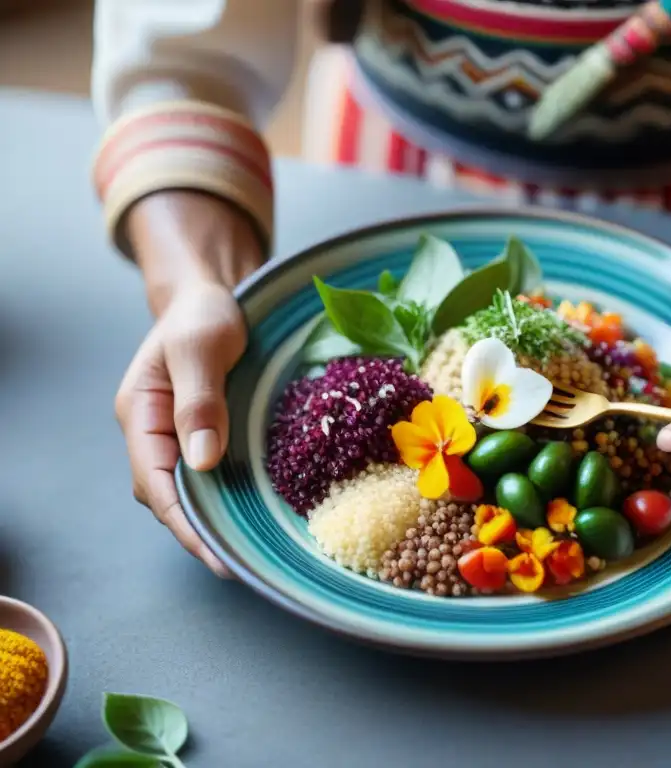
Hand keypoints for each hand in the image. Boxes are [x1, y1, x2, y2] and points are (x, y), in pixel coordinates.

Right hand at [115, 192, 262, 575]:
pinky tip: (250, 515)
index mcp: (140, 414)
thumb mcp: (200, 350)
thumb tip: (201, 462)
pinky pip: (207, 475)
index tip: (214, 553)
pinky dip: (224, 498)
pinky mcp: (201, 433)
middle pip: (167, 496)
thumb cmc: (203, 316)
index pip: (153, 482)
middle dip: (197, 533)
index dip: (182, 522)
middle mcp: (152, 431)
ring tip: (247, 554)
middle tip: (237, 567)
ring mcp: (175, 434)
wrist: (211, 297)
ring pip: (187, 490)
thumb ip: (198, 402)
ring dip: (211, 521)